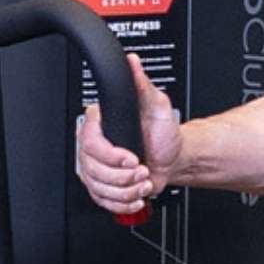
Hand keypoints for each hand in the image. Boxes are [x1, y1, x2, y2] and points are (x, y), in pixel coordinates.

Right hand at [75, 52, 181, 215]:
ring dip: (126, 190)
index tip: (132, 158)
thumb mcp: (157, 104)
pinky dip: (123, 202)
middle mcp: (92, 146)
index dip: (112, 156)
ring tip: (142, 181)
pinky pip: (102, 200)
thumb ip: (142, 84)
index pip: (90, 144)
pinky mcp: (102, 185)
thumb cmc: (163, 132)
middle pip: (93, 169)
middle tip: (142, 170)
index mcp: (99, 124)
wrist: (172, 157)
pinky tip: (136, 195)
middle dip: (123, 176)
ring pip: (98, 187)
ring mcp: (95, 167)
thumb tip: (131, 61)